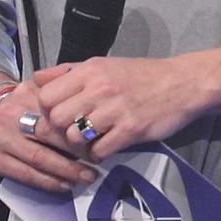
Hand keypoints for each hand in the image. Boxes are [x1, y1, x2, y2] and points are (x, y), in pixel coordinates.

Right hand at [0, 72, 95, 192]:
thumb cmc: (23, 103)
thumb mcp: (40, 85)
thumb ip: (62, 81)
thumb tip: (85, 85)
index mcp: (25, 96)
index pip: (56, 114)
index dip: (79, 129)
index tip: (98, 139)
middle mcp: (10, 116)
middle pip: (48, 136)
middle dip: (76, 152)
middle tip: (97, 162)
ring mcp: (0, 139)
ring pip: (38, 158)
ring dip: (66, 171)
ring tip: (86, 177)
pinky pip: (25, 174)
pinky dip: (48, 182)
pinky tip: (65, 185)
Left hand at [23, 52, 212, 160]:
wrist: (183, 83)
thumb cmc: (141, 76)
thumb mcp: (103, 65)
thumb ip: (69, 73)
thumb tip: (36, 80)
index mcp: (89, 70)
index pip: (46, 95)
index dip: (47, 111)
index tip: (58, 116)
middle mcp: (99, 88)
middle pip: (57, 119)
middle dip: (61, 131)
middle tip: (73, 133)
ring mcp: (115, 110)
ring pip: (75, 137)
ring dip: (78, 145)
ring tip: (90, 142)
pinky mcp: (130, 130)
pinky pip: (99, 151)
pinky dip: (98, 155)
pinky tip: (105, 148)